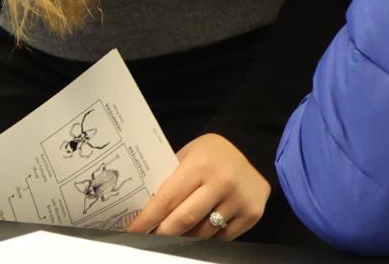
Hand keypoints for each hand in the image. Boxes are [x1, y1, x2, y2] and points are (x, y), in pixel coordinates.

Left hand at [127, 134, 269, 240]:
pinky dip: (207, 239)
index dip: (149, 218)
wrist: (254, 148)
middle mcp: (219, 185)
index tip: (134, 230)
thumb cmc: (214, 151)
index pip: (167, 198)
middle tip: (150, 237)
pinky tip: (196, 235)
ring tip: (172, 237)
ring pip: (204, 232)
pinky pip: (224, 237)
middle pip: (184, 220)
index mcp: (198, 166)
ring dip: (185, 238)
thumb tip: (150, 203)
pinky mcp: (252, 215)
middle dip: (164, 233)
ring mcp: (237, 202)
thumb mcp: (188, 154)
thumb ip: (172, 176)